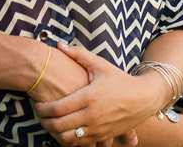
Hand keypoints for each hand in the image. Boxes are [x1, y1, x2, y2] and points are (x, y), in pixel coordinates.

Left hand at [35, 44, 152, 145]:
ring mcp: (98, 128)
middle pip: (59, 126)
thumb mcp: (101, 65)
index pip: (57, 108)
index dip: (43, 109)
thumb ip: (79, 54)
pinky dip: (69, 141)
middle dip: (44, 122)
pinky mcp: (103, 136)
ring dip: (55, 134)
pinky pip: (80, 144)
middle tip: (40, 116)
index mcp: (89, 96)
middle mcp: (92, 115)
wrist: (144, 98)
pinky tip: (65, 132)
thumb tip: (60, 45)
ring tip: (51, 124)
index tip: (38, 105)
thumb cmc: (121, 80)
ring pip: (68, 139)